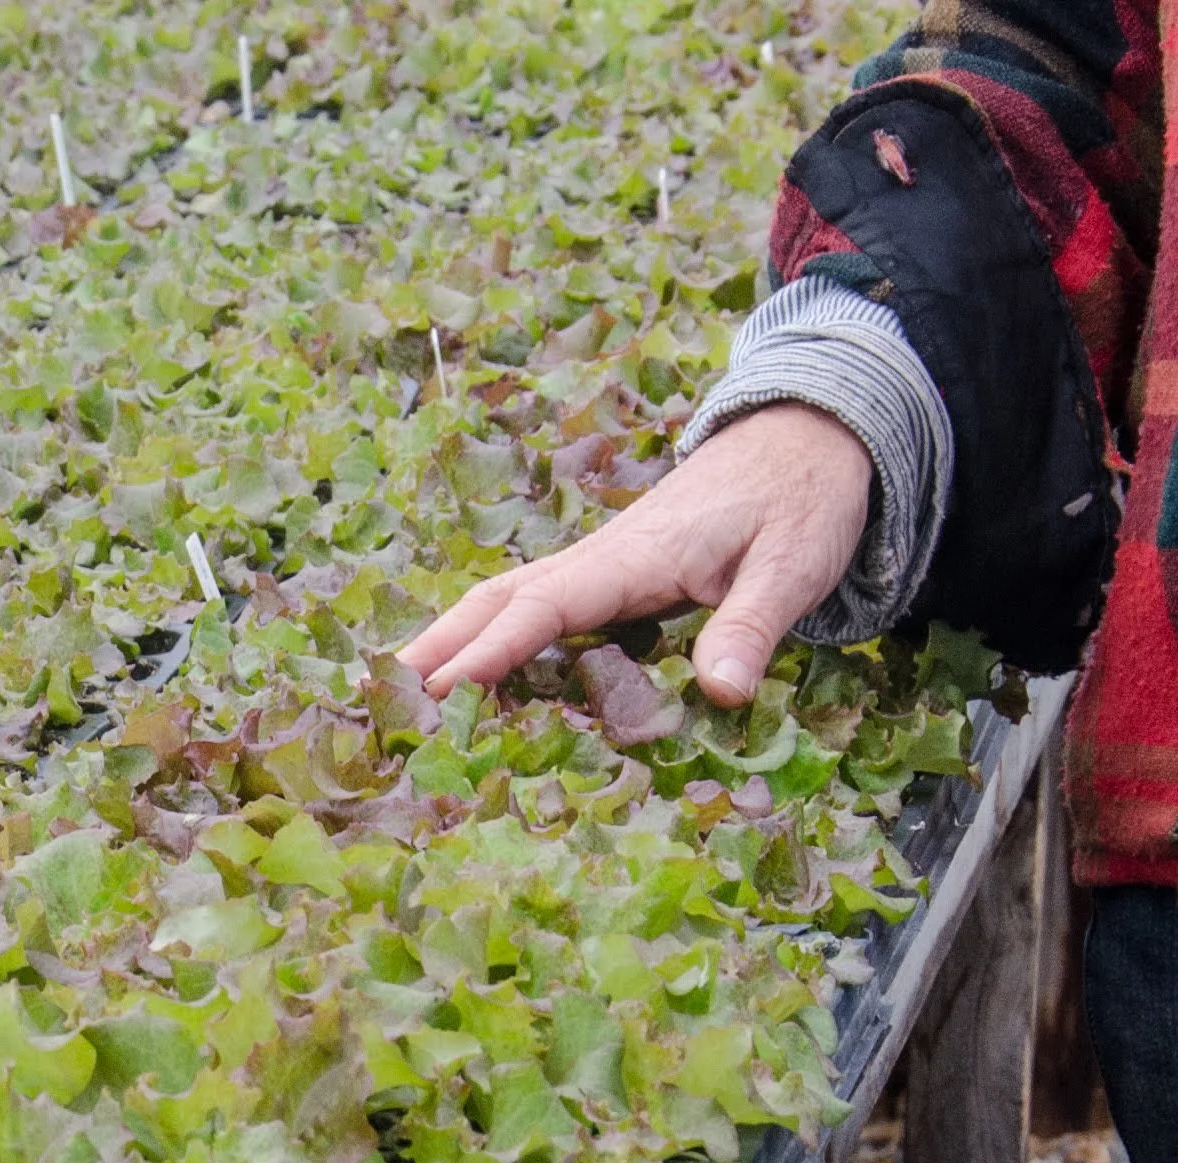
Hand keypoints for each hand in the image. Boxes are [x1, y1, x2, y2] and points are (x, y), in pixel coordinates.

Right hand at [397, 403, 873, 707]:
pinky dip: (490, 635)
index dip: (495, 649)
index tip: (447, 688)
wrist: (810, 435)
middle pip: (501, 596)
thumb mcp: (793, 566)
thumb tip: (719, 693)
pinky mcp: (612, 572)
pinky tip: (470, 670)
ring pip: (509, 598)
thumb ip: (754, 627)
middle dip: (441, 642)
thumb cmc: (804, 499)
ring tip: (403, 691)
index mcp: (637, 555)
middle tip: (384, 696)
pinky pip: (536, 607)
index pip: (547, 605)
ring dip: (453, 638)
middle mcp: (603, 555)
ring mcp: (602, 562)